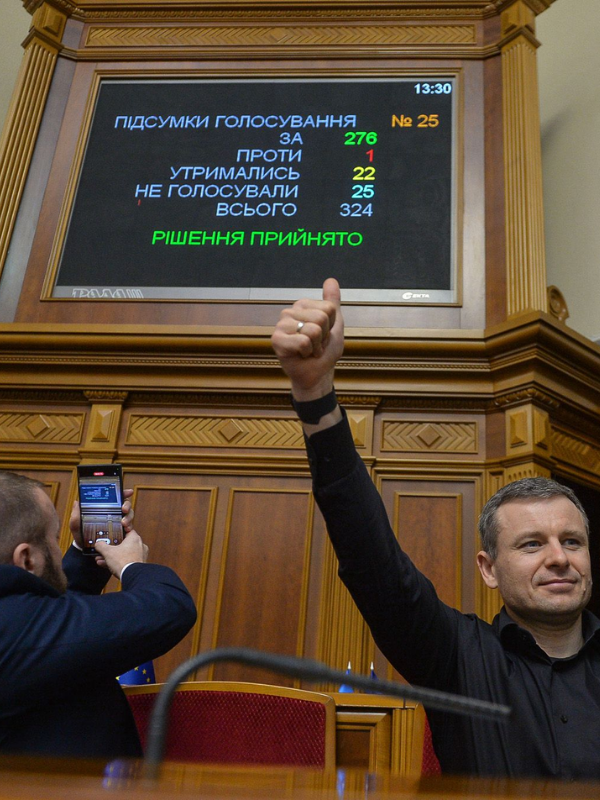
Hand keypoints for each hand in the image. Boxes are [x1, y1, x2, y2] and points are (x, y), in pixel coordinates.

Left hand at [69, 488, 133, 549]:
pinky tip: (127, 529)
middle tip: (124, 510)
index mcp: (103, 508)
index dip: (122, 493)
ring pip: (129, 514)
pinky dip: (130, 526)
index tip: (128, 492)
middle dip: (127, 505)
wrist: (85, 548)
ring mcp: (118, 521)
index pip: (114, 498)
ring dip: (129, 517)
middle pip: (125, 505)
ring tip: (124, 523)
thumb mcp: (76, 524)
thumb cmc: (81, 533)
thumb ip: (75, 515)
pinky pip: (129, 526)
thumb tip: (76, 502)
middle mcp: (112, 512)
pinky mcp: (121, 530)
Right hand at [94, 529, 147, 578]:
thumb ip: (101, 546)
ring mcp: (140, 556)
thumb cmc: (123, 561)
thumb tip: (98, 544)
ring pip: (124, 553)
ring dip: (112, 556)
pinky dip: (117, 562)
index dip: (119, 530)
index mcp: (134, 538)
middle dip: (111, 547)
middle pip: (123, 543)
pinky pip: (126, 561)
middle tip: (104, 548)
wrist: (132, 576)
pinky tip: (105, 565)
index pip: (127, 530)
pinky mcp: (138, 565)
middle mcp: (139, 546)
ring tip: (101, 558)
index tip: (114, 532)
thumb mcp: (108, 552)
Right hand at [271, 278, 343, 400]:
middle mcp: (289, 312)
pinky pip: (303, 341)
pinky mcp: (276, 340)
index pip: (329, 308)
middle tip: (316, 345)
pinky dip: (307, 352)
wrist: (317, 374)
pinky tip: (301, 355)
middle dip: (324, 337)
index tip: (323, 336)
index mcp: (302, 305)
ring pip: (313, 330)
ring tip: (309, 350)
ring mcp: (281, 325)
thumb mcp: (334, 324)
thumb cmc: (324, 350)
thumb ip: (332, 302)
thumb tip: (331, 280)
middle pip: (321, 318)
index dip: (331, 326)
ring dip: (316, 346)